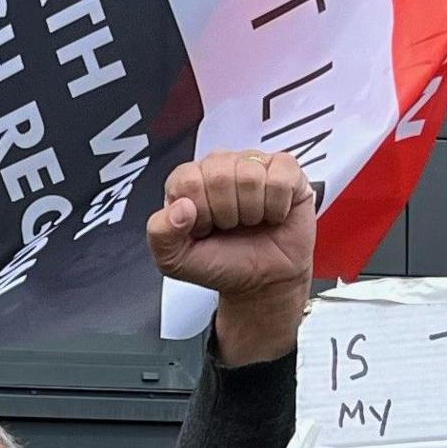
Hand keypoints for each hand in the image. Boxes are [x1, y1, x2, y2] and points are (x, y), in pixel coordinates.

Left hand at [146, 149, 314, 363]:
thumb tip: (179, 209)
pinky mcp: (285, 171)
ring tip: (251, 221)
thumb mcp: (176, 260)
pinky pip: (281, 178)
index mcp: (188, 181)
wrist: (263, 283)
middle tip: (231, 226)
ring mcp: (252, 164)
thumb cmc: (223, 264)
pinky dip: (277, 206)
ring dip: (252, 212)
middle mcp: (219, 166)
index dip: (200, 213)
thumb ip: (161, 235)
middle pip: (220, 176)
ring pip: (250, 177)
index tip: (205, 228)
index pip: (188, 181)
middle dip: (227, 214)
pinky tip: (272, 214)